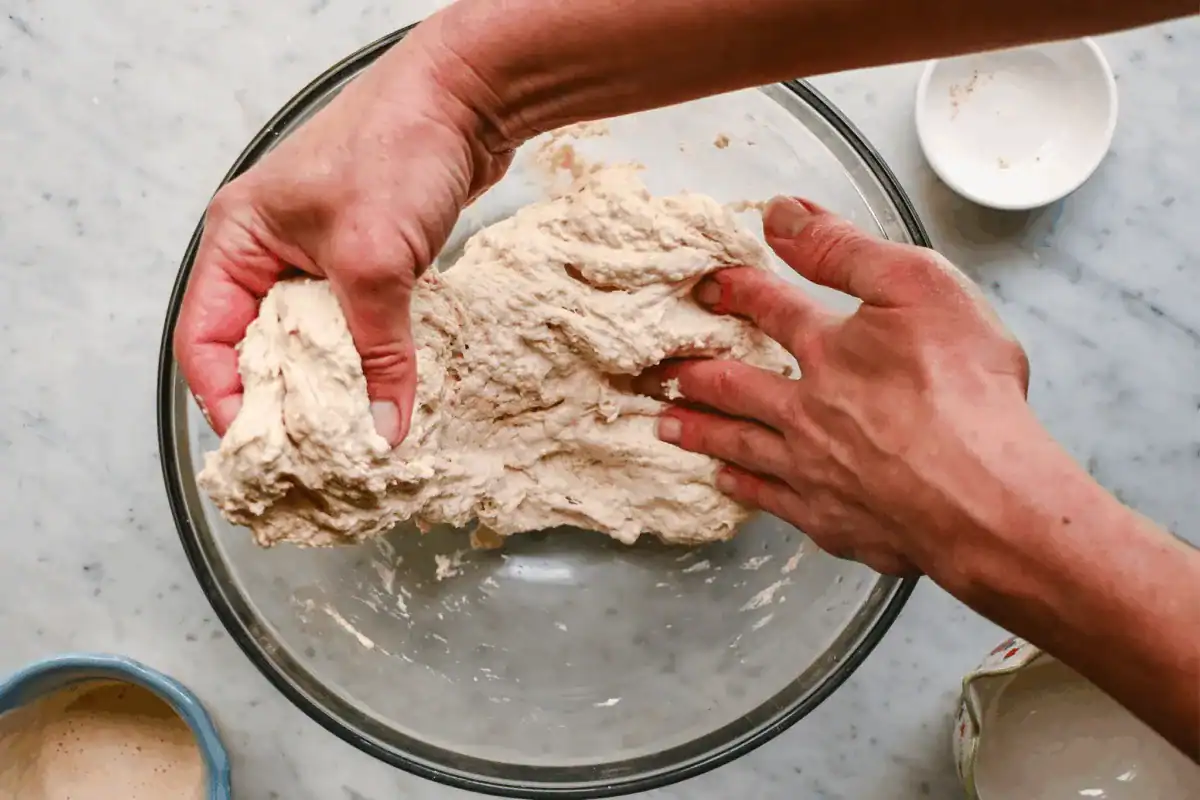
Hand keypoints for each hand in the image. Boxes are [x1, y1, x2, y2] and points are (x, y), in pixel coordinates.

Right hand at [173, 33, 510, 444]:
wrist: (467, 98)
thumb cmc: (399, 149)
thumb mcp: (377, 260)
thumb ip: (379, 350)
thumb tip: (384, 428)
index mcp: (240, 239)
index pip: (205, 337)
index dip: (225, 397)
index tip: (261, 445)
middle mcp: (269, 249)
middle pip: (257, 345)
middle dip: (282, 401)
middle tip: (310, 455)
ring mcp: (317, 253)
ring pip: (311, 339)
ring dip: (331, 384)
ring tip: (352, 436)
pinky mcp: (364, 258)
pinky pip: (354, 323)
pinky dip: (367, 357)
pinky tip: (387, 392)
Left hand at [636, 197, 1030, 578]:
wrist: (981, 500)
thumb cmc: (965, 392)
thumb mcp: (917, 288)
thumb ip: (844, 250)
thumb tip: (781, 214)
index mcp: (829, 350)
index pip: (770, 311)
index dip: (736, 293)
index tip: (706, 287)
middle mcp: (807, 411)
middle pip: (735, 388)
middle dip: (693, 376)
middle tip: (656, 374)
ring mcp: (814, 471)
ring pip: (741, 445)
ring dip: (701, 432)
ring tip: (665, 426)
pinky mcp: (831, 521)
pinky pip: (771, 501)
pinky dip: (743, 488)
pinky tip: (727, 483)